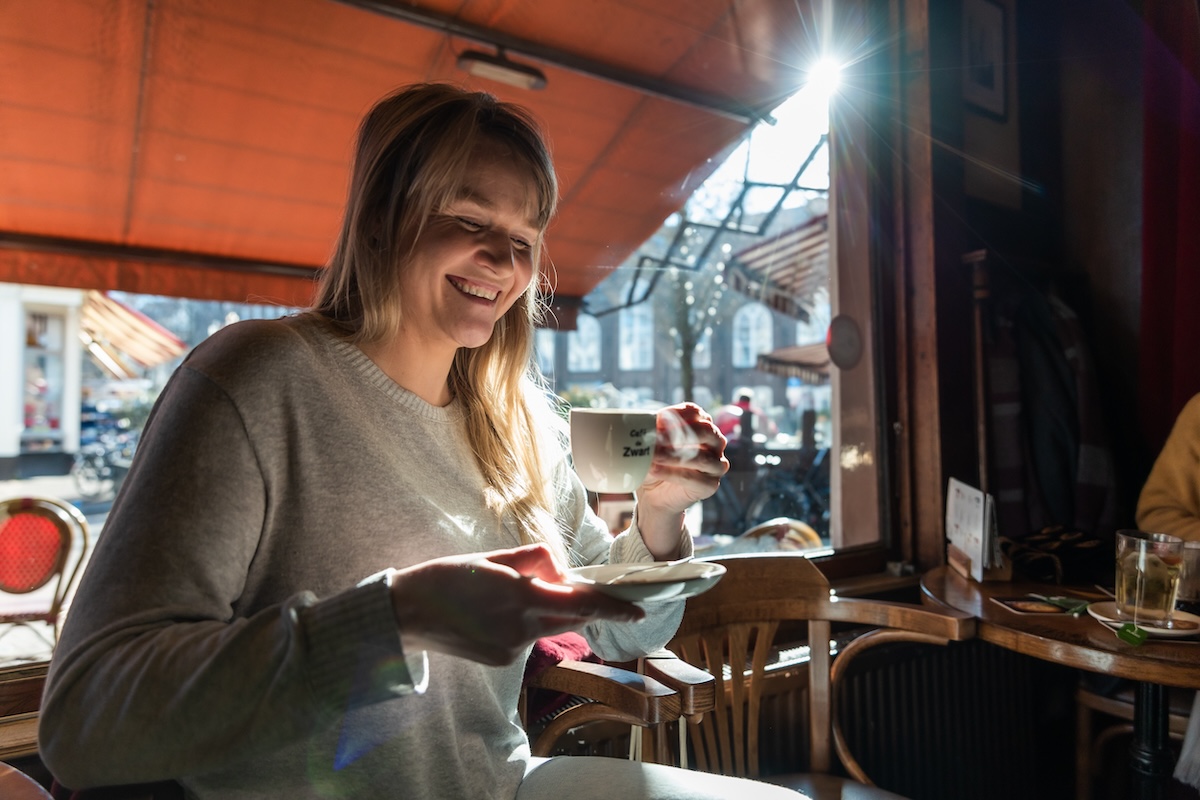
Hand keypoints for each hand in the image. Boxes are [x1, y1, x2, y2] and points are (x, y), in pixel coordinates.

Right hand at [390, 544, 643, 665]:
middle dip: (585, 606)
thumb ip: (533, 560)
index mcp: (520, 594)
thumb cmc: (446, 576)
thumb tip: (560, 570)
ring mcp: (512, 648)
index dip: (613, 606)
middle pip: (572, 616)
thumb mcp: (491, 557)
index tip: (639, 610)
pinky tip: (495, 613)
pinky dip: (526, 624)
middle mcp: (521, 626)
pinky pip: (528, 639)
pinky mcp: (502, 660)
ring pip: (549, 627)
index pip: (580, 601)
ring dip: (549, 611)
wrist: (407, 614)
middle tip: (589, 592)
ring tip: (515, 593)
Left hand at [635, 403, 728, 555]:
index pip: (694, 412)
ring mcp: (716, 465)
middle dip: (680, 433)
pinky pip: (695, 478)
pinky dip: (673, 474)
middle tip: (656, 438)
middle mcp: (715, 443)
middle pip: (706, 431)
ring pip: (702, 457)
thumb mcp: (650, 444)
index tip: (657, 420)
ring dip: (674, 455)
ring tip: (653, 456)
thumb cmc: (654, 463)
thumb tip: (635, 422)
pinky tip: (655, 470)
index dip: (677, 414)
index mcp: (701, 425)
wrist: (653, 494)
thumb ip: (649, 432)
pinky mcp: (710, 485)